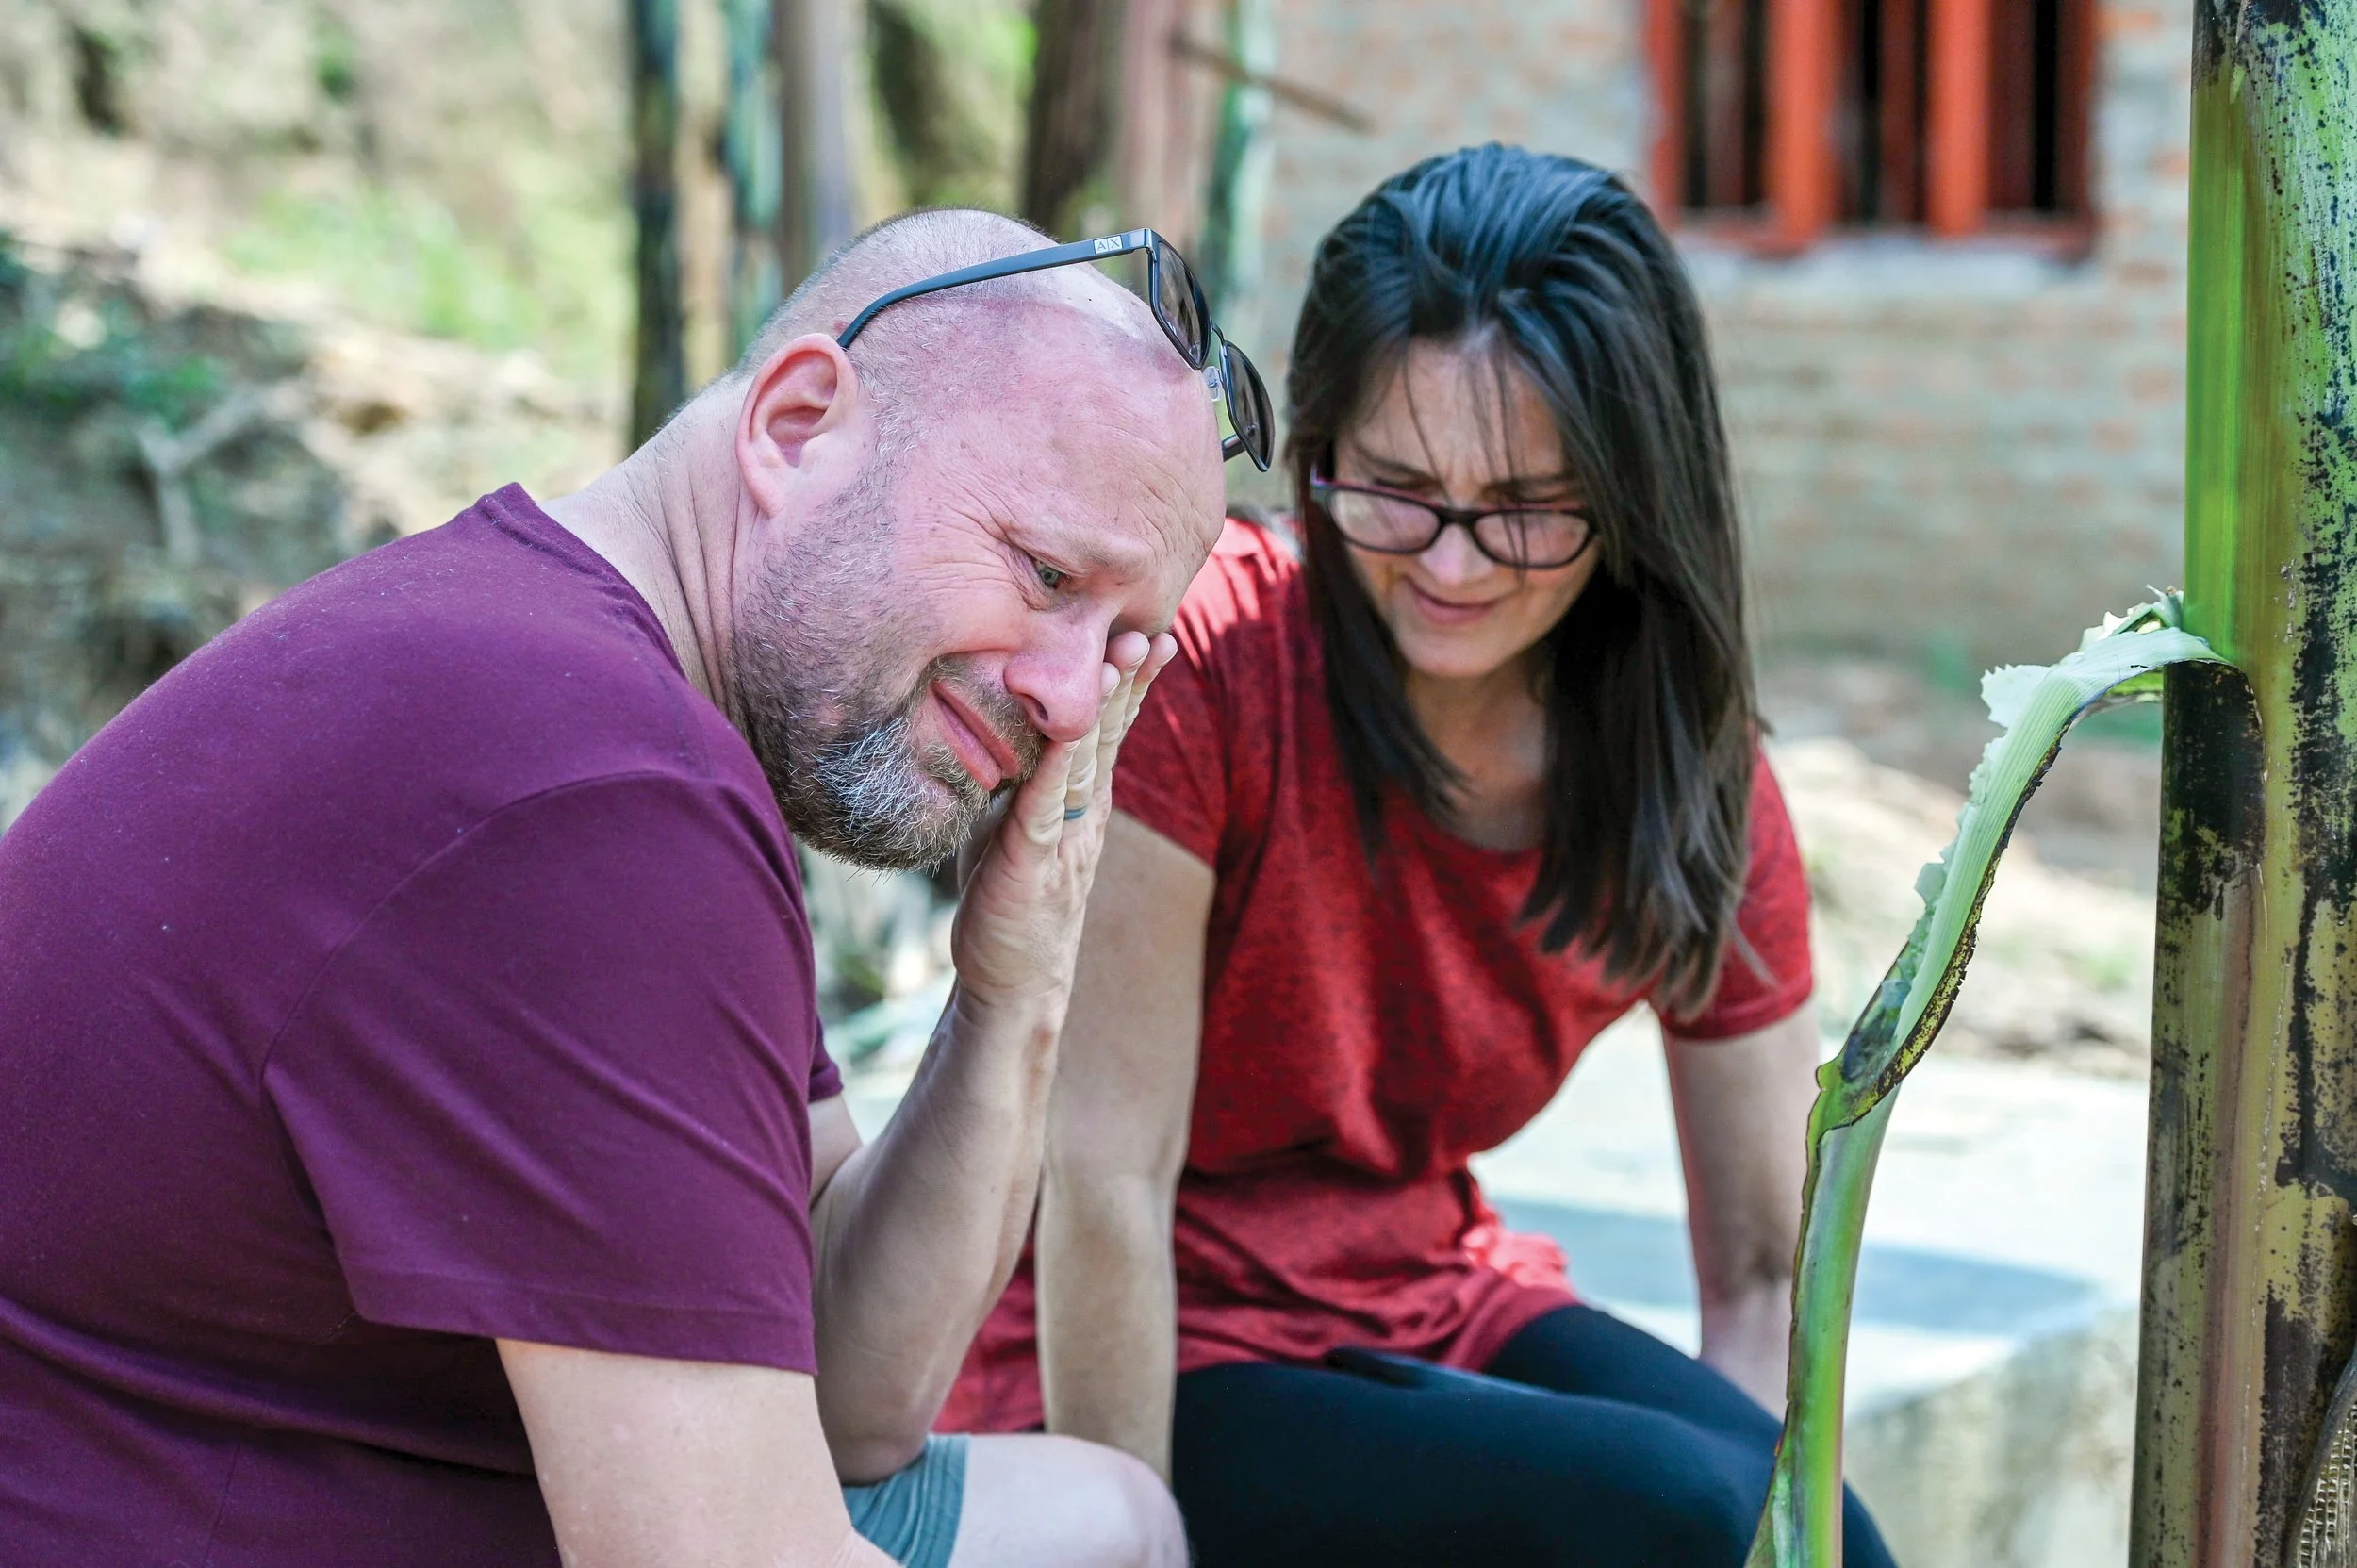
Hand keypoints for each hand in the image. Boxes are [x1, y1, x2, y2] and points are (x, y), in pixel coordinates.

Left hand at [947, 629, 1177, 1014]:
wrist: (1013, 977)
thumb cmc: (1008, 890)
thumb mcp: (1015, 817)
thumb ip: (1021, 772)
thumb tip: (1000, 714)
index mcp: (1083, 797)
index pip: (1113, 729)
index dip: (1131, 684)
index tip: (1151, 634)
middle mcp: (1085, 812)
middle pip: (1111, 737)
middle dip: (1128, 683)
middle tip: (1145, 632)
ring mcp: (1063, 837)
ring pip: (1086, 764)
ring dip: (1100, 712)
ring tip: (1114, 663)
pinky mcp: (1032, 864)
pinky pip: (1044, 808)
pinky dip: (1054, 769)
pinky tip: (1062, 735)